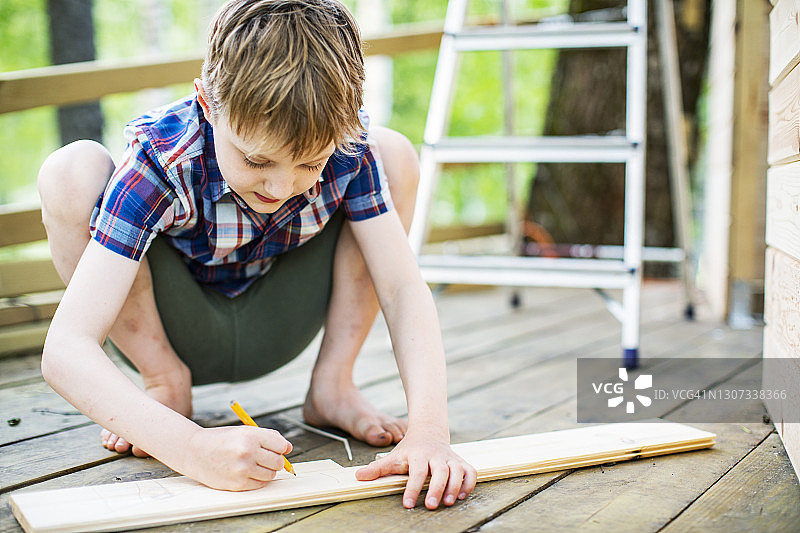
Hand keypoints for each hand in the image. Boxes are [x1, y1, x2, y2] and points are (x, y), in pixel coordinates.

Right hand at [182, 426, 291, 490]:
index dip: (281, 448)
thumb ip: (268, 437)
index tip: (275, 449)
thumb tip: (289, 448)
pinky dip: (258, 480)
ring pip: (271, 475)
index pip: (281, 445)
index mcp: (250, 436)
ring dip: (267, 471)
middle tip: (264, 457)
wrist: (194, 451)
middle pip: (278, 462)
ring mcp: (242, 469)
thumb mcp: (244, 431)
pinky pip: (259, 485)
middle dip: (275, 460)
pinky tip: (247, 472)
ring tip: (254, 464)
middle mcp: (247, 452)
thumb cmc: (222, 439)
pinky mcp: (237, 484)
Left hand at [355, 427, 476, 508]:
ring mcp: (450, 458)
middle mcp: (436, 456)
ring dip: (454, 487)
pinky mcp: (460, 462)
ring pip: (457, 471)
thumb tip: (358, 477)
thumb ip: (378, 468)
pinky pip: (470, 472)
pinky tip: (461, 496)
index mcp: (418, 455)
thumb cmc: (409, 449)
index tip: (408, 504)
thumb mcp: (393, 457)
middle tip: (430, 505)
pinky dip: (469, 484)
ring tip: (448, 502)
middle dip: (437, 488)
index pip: (416, 472)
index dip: (412, 488)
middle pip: (440, 471)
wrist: (428, 432)